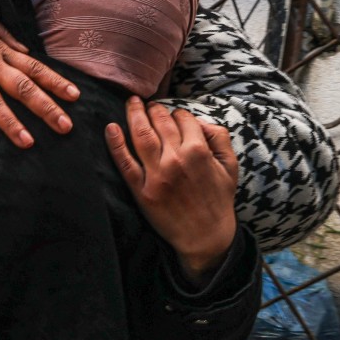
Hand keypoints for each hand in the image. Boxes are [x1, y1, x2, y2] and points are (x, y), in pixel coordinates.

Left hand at [105, 98, 239, 286]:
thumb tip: (200, 120)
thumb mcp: (230, 167)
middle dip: (152, 108)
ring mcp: (157, 174)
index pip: (182, 118)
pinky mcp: (141, 189)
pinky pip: (124, 162)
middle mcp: (177, 159)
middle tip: (145, 102)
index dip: (175, 112)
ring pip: (141, 135)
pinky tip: (110, 128)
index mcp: (199, 151)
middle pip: (159, 122)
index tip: (170, 112)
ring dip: (133, 114)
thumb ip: (220, 139)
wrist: (206, 236)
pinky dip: (115, 143)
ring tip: (130, 103)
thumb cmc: (218, 199)